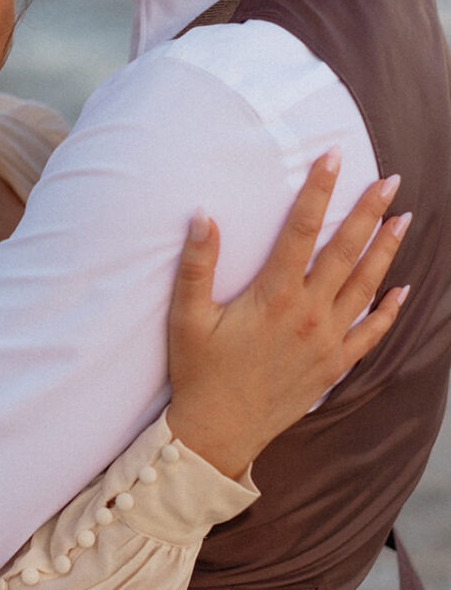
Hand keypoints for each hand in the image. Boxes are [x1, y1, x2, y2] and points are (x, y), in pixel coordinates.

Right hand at [166, 152, 408, 478]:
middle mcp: (307, 314)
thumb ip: (196, 265)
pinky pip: (371, 333)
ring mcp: (326, 341)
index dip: (318, 190)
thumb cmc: (198, 373)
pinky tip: (402, 287)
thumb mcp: (186, 317)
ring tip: (403, 219)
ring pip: (365, 286)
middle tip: (388, 181)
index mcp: (273, 296)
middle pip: (345, 251)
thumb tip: (203, 215)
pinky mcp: (333, 366)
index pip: (301, 230)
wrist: (217, 432)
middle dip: (368, 212)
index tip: (333, 157)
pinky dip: (390, 310)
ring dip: (386, 250)